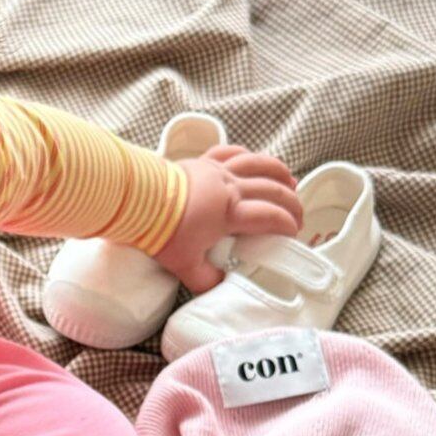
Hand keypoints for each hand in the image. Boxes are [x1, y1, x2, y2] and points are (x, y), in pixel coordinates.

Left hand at [154, 144, 303, 293]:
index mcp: (230, 212)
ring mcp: (217, 170)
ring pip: (257, 164)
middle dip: (291, 202)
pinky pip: (231, 152)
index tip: (294, 235)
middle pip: (272, 189)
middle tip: (299, 216)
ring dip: (278, 172)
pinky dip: (246, 155)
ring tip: (290, 181)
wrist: (135, 201)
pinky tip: (252, 160)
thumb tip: (219, 283)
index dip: (287, 226)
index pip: (270, 217)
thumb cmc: (160, 231)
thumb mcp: (184, 265)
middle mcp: (230, 187)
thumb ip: (205, 279)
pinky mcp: (202, 161)